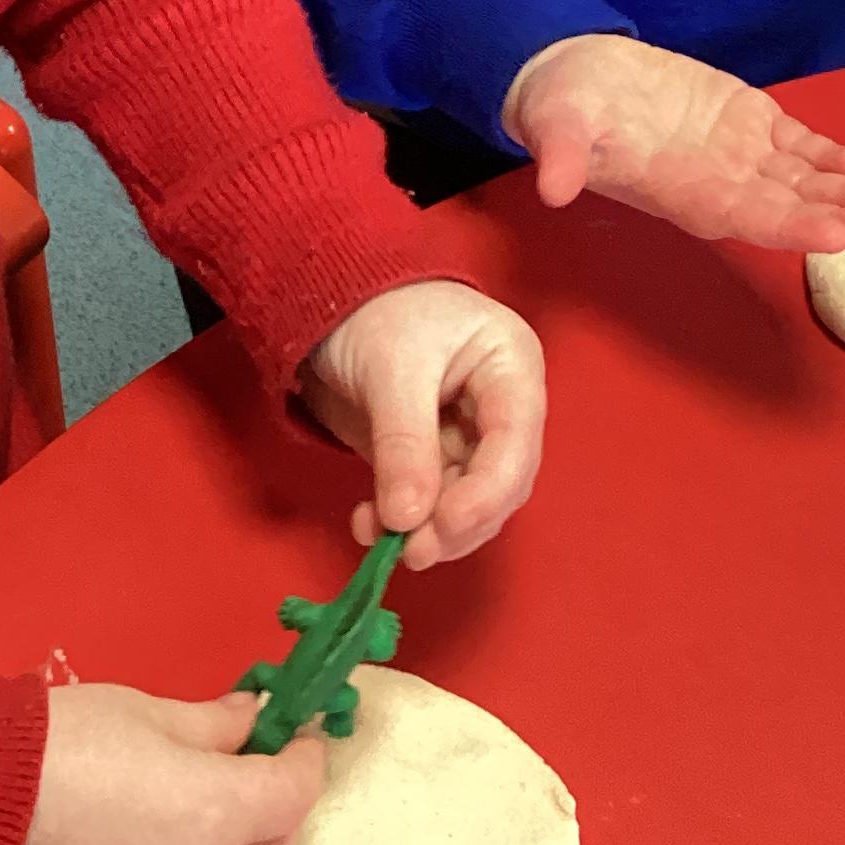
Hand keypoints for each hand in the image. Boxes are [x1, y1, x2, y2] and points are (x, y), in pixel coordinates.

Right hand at [0, 684, 328, 844]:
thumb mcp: (137, 712)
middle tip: (248, 781)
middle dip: (275, 819)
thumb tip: (252, 723)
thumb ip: (208, 725)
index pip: (293, 792)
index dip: (301, 759)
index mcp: (218, 814)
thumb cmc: (48, 748)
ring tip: (214, 839)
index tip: (293, 739)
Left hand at [302, 279, 545, 568]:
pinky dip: (400, 521)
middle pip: (498, 485)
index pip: (515, 444)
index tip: (443, 526)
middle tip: (411, 550)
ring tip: (379, 537)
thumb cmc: (374, 310)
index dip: (485, 494)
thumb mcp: (391, 369)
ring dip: (426, 531)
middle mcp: (500, 409)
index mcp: (510, 368)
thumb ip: (404, 444)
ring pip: (464, 504)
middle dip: (456, 522)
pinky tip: (367, 524)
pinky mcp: (431, 457)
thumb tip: (408, 520)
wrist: (329, 294)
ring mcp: (466, 437)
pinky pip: (427, 504)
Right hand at [504, 33, 844, 254]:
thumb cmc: (560, 108)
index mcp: (678, 191)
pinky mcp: (744, 121)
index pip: (743, 217)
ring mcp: (735, 154)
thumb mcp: (552, 127)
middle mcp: (716, 182)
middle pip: (786, 207)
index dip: (789, 225)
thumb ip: (559, 156)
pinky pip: (795, 145)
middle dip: (837, 217)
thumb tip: (552, 188)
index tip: (834, 235)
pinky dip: (829, 156)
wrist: (572, 78)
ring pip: (801, 180)